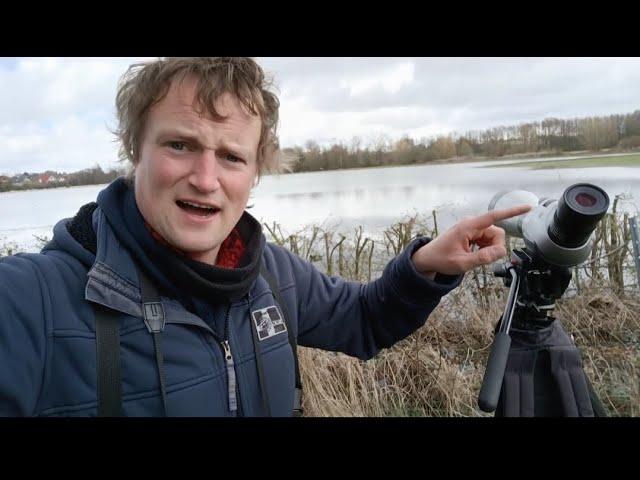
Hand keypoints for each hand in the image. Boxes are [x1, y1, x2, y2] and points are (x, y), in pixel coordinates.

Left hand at [411, 204, 531, 276]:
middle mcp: (471, 223)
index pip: (493, 216)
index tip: (527, 207)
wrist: (429, 258)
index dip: (512, 212)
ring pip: (493, 238)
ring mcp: (472, 227)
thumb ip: (482, 258)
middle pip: (497, 233)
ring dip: (489, 249)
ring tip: (473, 256)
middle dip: (495, 247)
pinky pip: (488, 240)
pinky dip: (485, 248)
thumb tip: (501, 252)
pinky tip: (473, 253)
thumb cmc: (441, 259)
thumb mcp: (462, 263)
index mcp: (467, 226)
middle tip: (481, 259)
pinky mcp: (472, 232)